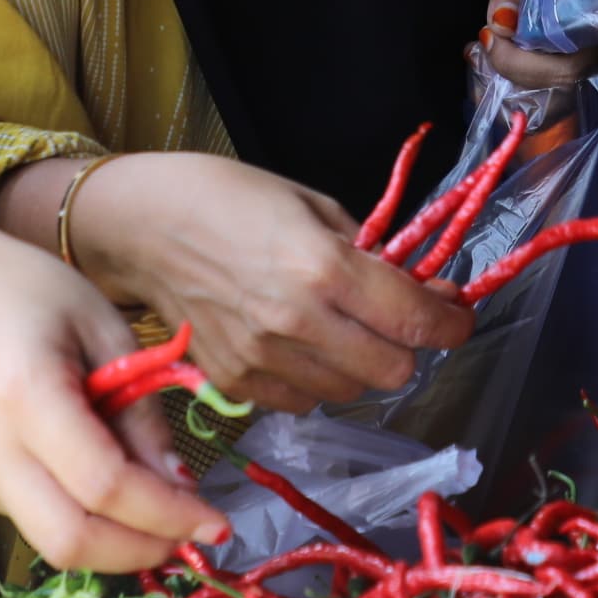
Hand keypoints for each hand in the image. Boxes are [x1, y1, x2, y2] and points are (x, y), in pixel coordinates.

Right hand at [0, 228, 230, 572]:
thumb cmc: (30, 292)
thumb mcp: (105, 330)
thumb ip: (140, 411)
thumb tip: (180, 486)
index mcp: (25, 393)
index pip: (104, 484)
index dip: (166, 514)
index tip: (216, 522)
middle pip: (68, 538)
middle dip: (139, 551)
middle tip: (192, 536)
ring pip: (50, 542)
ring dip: (115, 546)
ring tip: (164, 518)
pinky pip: (36, 521)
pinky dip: (85, 520)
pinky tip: (114, 492)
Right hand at [70, 152, 472, 413]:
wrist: (140, 226)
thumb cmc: (226, 197)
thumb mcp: (311, 203)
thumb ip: (368, 252)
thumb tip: (423, 288)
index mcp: (322, 268)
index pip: (414, 319)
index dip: (451, 324)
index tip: (457, 317)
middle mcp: (297, 322)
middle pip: (392, 370)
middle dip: (408, 346)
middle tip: (399, 318)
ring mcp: (263, 360)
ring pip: (349, 390)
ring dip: (362, 364)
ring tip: (342, 327)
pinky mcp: (235, 383)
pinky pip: (302, 400)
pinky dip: (316, 380)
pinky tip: (302, 344)